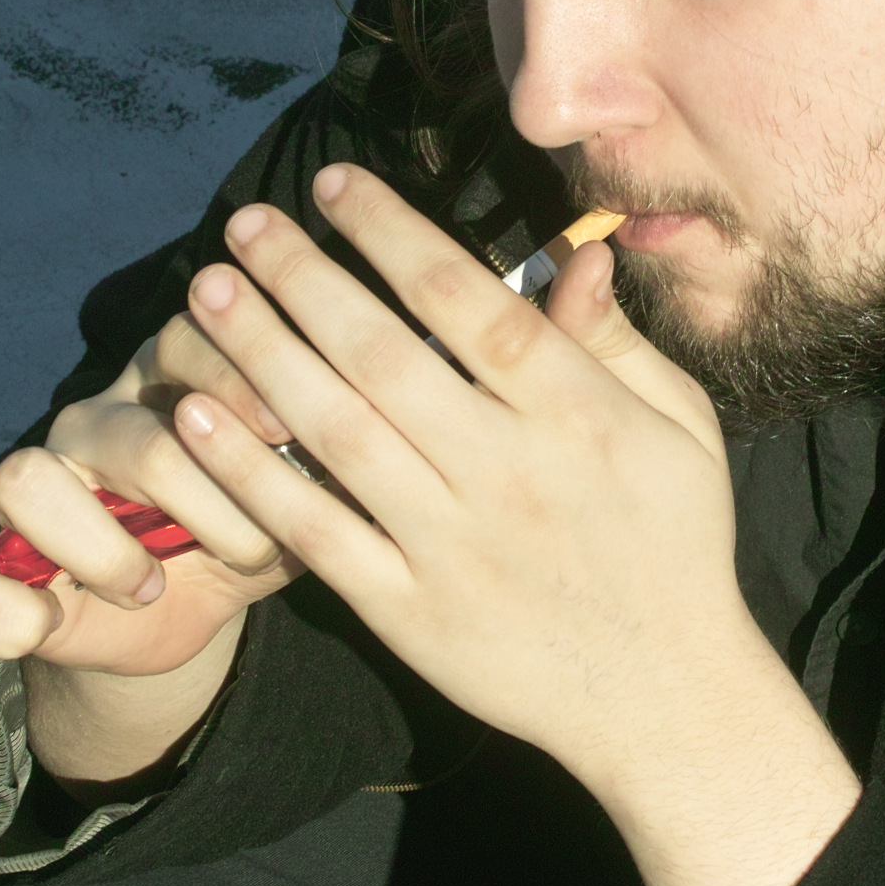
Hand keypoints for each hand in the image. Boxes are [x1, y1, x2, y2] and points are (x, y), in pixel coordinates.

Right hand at [0, 330, 303, 678]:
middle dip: (200, 503)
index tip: (287, 430)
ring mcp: (40, 484)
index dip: (237, 382)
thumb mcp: (299, 505)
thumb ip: (323, 476)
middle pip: (134, 436)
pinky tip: (42, 625)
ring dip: (107, 552)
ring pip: (31, 481)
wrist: (188, 618)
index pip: (189, 341)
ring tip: (151, 584)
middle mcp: (99, 418)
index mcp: (173, 380)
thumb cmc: (251, 535)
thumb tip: (355, 468)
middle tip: (252, 547)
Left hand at [156, 167, 861, 885]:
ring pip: (336, 432)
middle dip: (304, 278)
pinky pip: (316, 531)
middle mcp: (507, 471)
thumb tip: (577, 250)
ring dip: (263, 353)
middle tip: (246, 222)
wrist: (663, 699)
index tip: (335, 186)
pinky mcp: (408, 611)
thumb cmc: (675, 545)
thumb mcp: (682, 430)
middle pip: (385, 354)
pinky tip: (203, 415)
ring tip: (209, 292)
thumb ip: (616, 341)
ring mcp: (450, 545)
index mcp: (577, 414)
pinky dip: (253, 474)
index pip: (469, 301)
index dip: (394, 234)